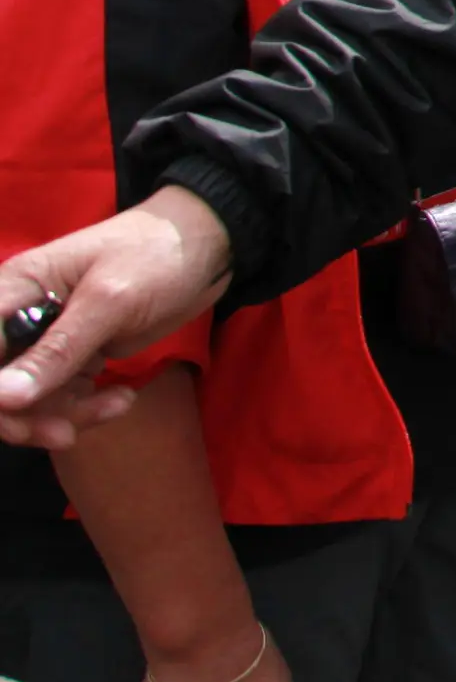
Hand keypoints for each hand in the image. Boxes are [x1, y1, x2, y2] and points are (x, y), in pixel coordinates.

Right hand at [0, 188, 234, 446]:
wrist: (210, 248)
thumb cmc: (156, 256)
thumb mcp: (109, 300)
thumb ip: (57, 349)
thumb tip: (3, 397)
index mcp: (13, 290)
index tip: (20, 411)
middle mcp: (20, 318)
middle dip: (25, 416)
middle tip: (65, 433)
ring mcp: (48, 340)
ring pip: (29, 399)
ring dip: (64, 414)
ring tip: (117, 405)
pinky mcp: (75, 356)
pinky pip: (61, 397)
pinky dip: (85, 407)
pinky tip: (121, 400)